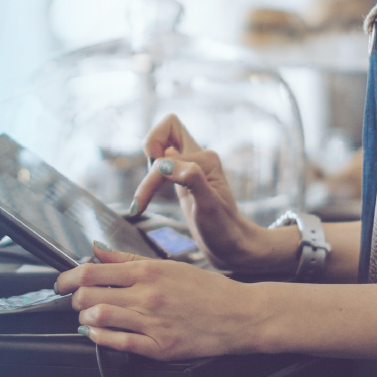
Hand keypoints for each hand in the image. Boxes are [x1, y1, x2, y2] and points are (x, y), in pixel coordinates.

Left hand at [55, 243, 274, 360]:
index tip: (61, 283)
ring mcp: (152, 322)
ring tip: (88, 317)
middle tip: (77, 301)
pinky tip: (97, 334)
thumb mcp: (168, 265)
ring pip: (99, 318)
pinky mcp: (159, 347)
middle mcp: (147, 295)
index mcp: (148, 272)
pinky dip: (99, 338)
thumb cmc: (206, 290)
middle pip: (90, 295)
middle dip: (75, 299)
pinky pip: (118, 343)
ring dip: (85, 319)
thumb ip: (128, 259)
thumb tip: (97, 250)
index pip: (92, 272)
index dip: (68, 278)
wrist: (239, 315)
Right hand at [128, 114, 293, 272]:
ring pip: (159, 146)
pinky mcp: (182, 179)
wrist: (232, 248)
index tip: (151, 192)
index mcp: (205, 159)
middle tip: (151, 178)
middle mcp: (197, 158)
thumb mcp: (209, 207)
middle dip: (150, 148)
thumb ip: (191, 179)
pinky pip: (160, 164)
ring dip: (148, 167)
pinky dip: (149, 178)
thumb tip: (166, 164)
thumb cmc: (224, 231)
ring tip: (144, 198)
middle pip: (165, 128)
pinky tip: (145, 201)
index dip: (154, 171)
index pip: (167, 154)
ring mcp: (188, 167)